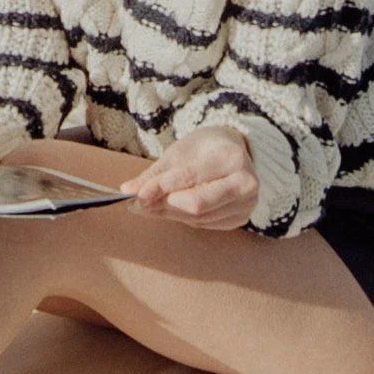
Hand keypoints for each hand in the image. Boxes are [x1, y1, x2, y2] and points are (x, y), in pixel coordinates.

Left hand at [123, 130, 260, 230]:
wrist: (235, 151)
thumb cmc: (204, 148)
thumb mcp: (179, 152)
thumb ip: (155, 174)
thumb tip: (127, 191)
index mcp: (232, 157)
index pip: (190, 177)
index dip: (160, 187)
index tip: (136, 194)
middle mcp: (246, 183)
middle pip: (196, 204)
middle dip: (164, 204)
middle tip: (139, 202)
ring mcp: (246, 204)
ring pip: (198, 218)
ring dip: (170, 213)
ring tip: (153, 203)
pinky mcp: (241, 219)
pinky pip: (204, 224)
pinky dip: (184, 217)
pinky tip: (175, 207)